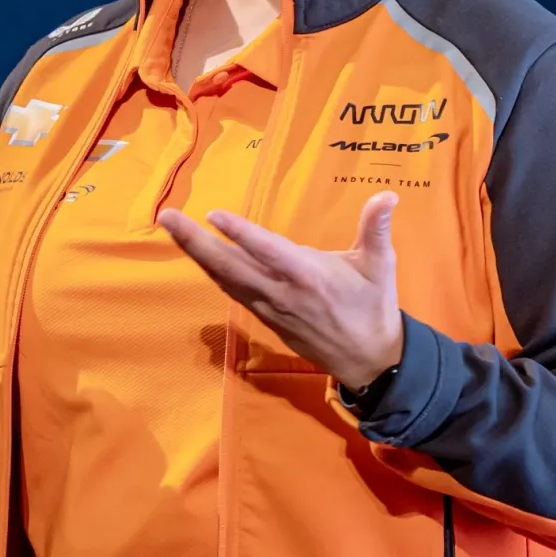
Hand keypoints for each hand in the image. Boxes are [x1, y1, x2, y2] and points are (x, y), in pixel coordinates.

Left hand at [157, 191, 404, 390]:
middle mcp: (281, 291)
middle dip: (196, 241)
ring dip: (197, 253)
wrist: (368, 360)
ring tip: (173, 228)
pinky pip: (232, 290)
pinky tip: (198, 254)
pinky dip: (212, 271)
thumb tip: (387, 196)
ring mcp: (269, 306)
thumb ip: (376, 229)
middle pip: (230, 265)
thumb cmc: (374, 307)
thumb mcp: (381, 266)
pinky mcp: (265, 316)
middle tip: (168, 216)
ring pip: (225, 278)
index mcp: (309, 275)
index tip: (213, 215)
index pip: (268, 250)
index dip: (240, 233)